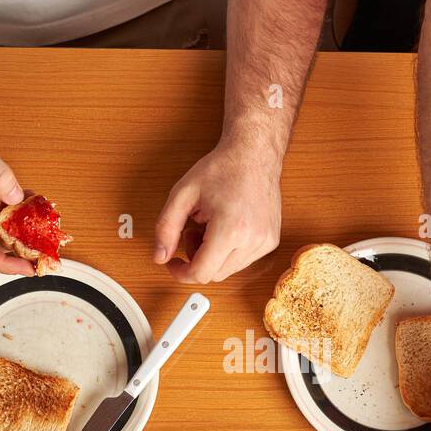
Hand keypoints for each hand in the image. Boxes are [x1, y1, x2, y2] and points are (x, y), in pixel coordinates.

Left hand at [154, 138, 281, 282]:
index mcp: (230, 229)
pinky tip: (226, 228)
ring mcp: (265, 242)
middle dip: (197, 260)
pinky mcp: (270, 242)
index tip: (173, 263)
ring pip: (228, 271)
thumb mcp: (183, 194)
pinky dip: (229, 252)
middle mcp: (252, 240)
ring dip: (213, 257)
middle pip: (214, 275)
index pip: (201, 273)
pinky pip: (243, 261)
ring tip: (210, 227)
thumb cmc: (222, 169)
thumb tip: (160, 257)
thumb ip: (166, 228)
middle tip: (192, 232)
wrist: (254, 155)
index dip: (181, 273)